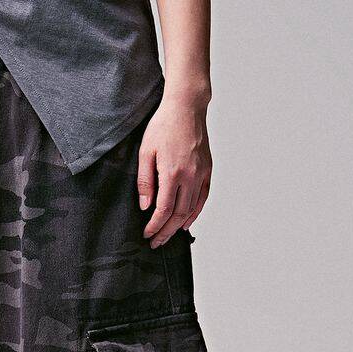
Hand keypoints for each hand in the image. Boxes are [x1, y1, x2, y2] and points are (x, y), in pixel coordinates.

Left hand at [138, 96, 211, 247]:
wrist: (186, 107)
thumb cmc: (163, 125)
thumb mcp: (146, 152)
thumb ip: (145, 181)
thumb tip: (146, 206)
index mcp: (172, 172)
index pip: (164, 209)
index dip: (155, 225)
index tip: (147, 234)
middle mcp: (190, 175)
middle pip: (179, 214)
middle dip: (166, 231)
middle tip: (156, 243)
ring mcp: (201, 173)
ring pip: (192, 208)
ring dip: (179, 226)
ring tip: (168, 236)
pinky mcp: (207, 169)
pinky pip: (203, 197)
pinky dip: (195, 212)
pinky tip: (186, 222)